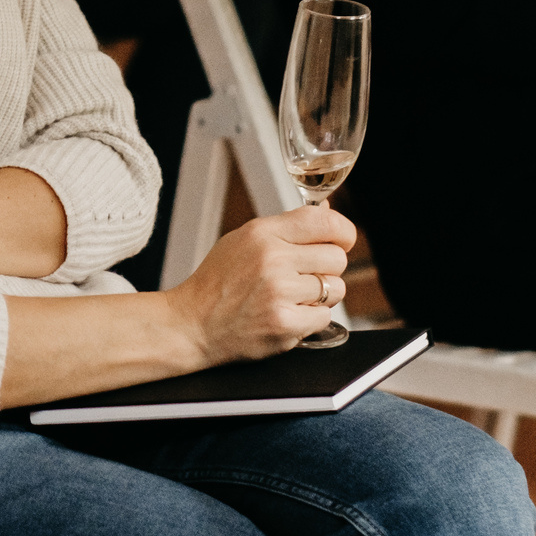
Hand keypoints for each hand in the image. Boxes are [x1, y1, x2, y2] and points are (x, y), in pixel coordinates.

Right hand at [163, 207, 355, 363]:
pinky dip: (311, 319)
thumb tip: (328, 212)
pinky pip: (325, 316)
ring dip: (321, 296)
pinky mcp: (286, 324)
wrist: (192, 324)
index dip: (343, 231)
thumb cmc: (218, 282)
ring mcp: (280, 293)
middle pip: (337, 257)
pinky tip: (287, 314)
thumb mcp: (244, 240)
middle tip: (303, 277)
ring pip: (336, 289)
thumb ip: (287, 227)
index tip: (343, 239)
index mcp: (262, 233)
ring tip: (291, 298)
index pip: (324, 221)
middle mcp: (273, 259)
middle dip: (326, 268)